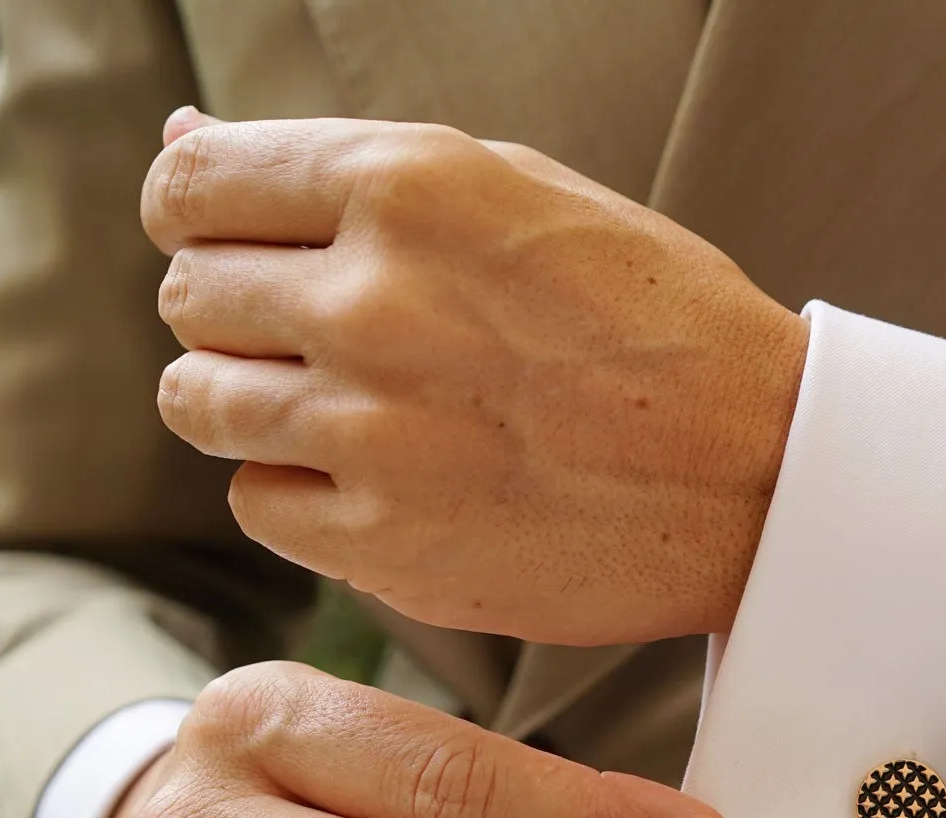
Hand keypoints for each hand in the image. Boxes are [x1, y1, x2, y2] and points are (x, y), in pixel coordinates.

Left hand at [141, 108, 808, 645]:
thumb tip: (180, 144)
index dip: (199, 216)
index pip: (189, 185)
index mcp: (408, 188)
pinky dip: (305, 494)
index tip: (234, 246)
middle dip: (243, 313)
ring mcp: (373, 434)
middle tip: (336, 341)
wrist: (764, 476)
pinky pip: (258, 504)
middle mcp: (374, 303)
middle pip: (190, 298)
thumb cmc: (659, 324)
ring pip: (202, 404)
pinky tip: (391, 481)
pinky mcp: (385, 544)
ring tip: (361, 413)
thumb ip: (353, 171)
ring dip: (259, 405)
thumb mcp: (523, 195)